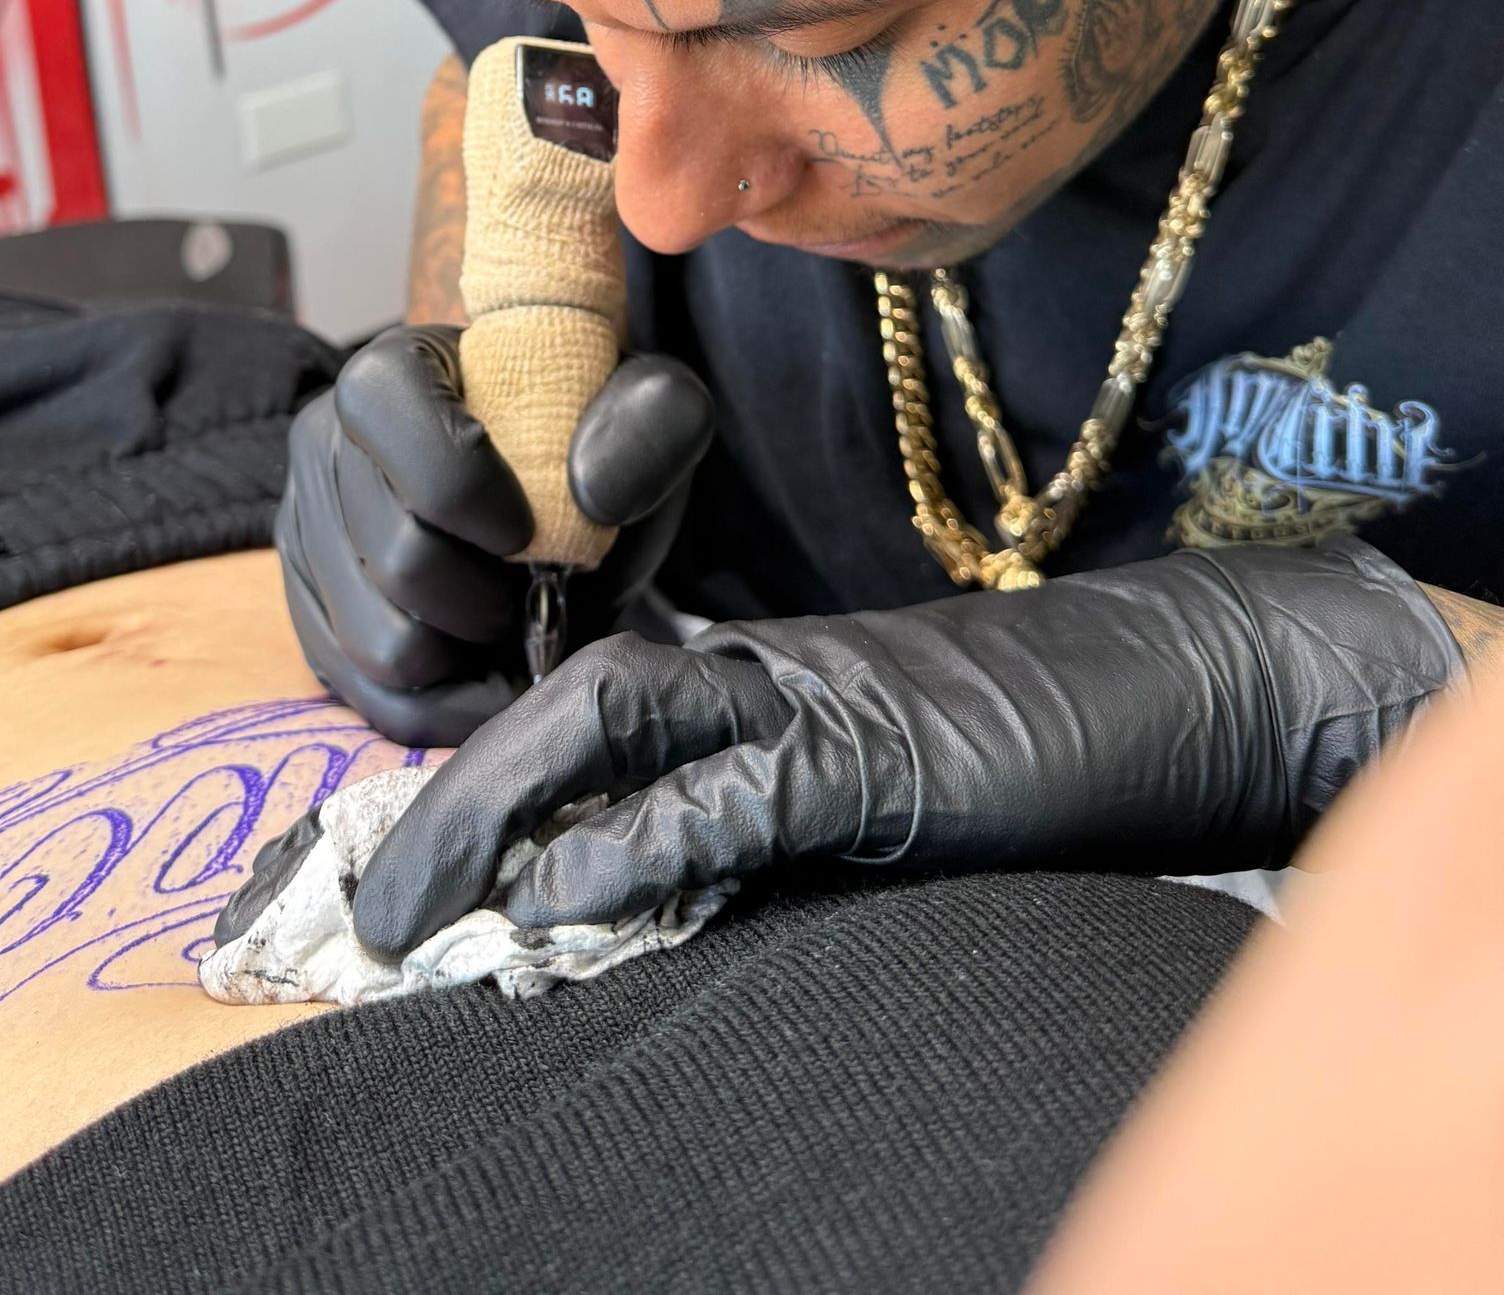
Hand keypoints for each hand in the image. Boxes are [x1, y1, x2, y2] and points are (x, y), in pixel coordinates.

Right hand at [277, 324, 712, 746]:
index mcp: (395, 370)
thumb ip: (647, 424)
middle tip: (539, 587)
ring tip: (512, 620)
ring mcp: (308, 536)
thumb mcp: (646, 415)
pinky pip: (376, 701)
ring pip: (385, 646)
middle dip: (494, 596)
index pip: (391, 416)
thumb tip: (593, 488)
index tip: (533, 528)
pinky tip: (495, 668)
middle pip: (401, 560)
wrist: (562, 490)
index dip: (470, 488)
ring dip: (472, 654)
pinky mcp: (313, 618)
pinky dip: (452, 704)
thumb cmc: (592, 446)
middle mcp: (325, 446)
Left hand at [351, 536, 1461, 953]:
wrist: (1196, 674)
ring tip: (425, 899)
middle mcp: (779, 673)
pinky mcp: (886, 758)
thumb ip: (804, 802)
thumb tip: (694, 873)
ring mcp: (828, 703)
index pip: (606, 697)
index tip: (432, 850)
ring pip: (621, 720)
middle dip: (465, 793)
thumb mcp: (907, 768)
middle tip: (379, 901)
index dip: (504, 765)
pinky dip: (638, 845)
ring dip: (506, 806)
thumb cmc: (1064, 727)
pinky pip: (736, 799)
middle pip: (578, 698)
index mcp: (779, 676)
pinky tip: (561, 894)